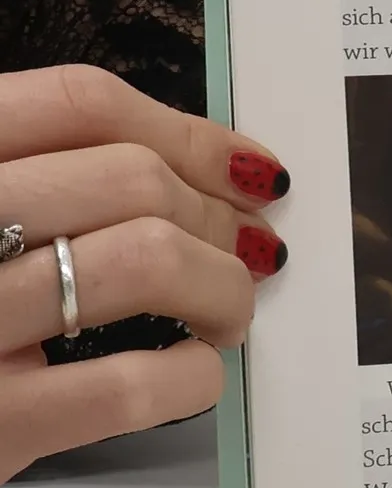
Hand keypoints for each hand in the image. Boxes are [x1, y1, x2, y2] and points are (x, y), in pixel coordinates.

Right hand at [0, 66, 288, 480]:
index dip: (189, 133)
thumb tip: (207, 174)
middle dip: (217, 216)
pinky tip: (192, 373)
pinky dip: (190, 375)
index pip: (79, 103)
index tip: (248, 172)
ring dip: (221, 287)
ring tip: (226, 315)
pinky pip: (127, 384)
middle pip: (130, 178)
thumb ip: (48, 175)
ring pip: (145, 260)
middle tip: (246, 254)